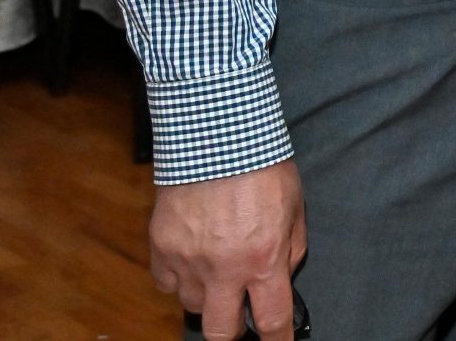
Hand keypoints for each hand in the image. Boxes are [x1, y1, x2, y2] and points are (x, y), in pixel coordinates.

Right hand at [149, 159, 305, 340]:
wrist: (216, 135)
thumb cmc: (261, 166)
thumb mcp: (295, 207)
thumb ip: (291, 248)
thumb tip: (282, 275)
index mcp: (263, 258)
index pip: (272, 318)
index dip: (278, 339)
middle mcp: (223, 268)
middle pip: (219, 332)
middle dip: (232, 332)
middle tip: (239, 316)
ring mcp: (187, 261)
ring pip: (192, 304)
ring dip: (208, 296)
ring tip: (218, 268)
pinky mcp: (161, 248)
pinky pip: (167, 282)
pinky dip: (179, 277)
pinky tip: (192, 257)